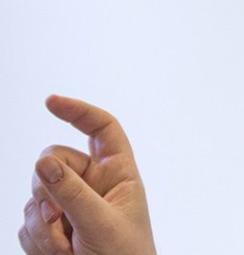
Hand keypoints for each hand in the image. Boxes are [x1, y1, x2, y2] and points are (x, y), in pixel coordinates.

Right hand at [17, 96, 156, 254]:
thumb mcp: (100, 224)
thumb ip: (72, 193)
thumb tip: (42, 162)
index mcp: (118, 173)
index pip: (101, 129)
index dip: (78, 111)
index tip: (50, 101)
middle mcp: (93, 184)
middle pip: (54, 160)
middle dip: (48, 188)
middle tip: (59, 220)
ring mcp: (69, 205)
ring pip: (35, 195)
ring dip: (43, 225)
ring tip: (68, 250)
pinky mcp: (50, 228)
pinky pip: (26, 222)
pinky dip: (35, 240)